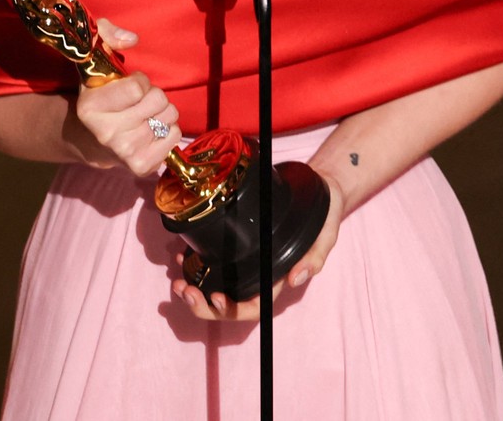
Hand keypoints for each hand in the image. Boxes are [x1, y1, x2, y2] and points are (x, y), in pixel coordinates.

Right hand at [73, 19, 180, 175]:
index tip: (129, 85)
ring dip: (161, 113)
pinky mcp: (142, 166)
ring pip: (170, 117)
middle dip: (153, 96)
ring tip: (144, 116)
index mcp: (90, 107)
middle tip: (138, 102)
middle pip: (158, 101)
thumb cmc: (100, 94)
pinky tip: (151, 131)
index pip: (137, 87)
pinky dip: (168, 130)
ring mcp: (124, 152)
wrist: (91, 140)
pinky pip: (175, 137)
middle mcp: (105, 133)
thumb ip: (108, 35)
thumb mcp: (95, 59)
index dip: (139, 81)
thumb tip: (132, 39)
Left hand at [170, 169, 344, 320]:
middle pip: (228, 305)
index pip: (254, 307)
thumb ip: (312, 259)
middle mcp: (258, 276)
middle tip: (183, 290)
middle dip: (203, 305)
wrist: (318, 192)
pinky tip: (181, 256)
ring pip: (216, 287)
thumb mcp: (325, 237)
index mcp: (277, 280)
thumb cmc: (323, 219)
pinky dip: (193, 264)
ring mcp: (245, 263)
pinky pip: (212, 263)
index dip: (232, 309)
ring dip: (194, 289)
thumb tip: (294, 279)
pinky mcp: (236, 247)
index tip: (215, 296)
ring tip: (177, 281)